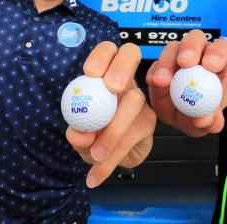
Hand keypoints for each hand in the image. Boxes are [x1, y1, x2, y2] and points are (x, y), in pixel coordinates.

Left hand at [65, 42, 155, 187]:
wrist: (111, 156)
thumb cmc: (93, 134)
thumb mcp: (80, 133)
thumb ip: (78, 131)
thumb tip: (79, 132)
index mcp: (104, 74)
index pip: (108, 50)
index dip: (102, 56)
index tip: (90, 73)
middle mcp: (124, 80)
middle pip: (131, 55)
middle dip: (122, 67)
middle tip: (111, 88)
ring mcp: (139, 99)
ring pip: (133, 102)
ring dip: (113, 130)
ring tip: (95, 154)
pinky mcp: (148, 121)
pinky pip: (132, 136)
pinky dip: (112, 159)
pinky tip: (95, 176)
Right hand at [146, 30, 226, 136]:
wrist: (188, 114)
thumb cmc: (207, 109)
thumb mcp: (212, 119)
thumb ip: (211, 121)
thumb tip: (203, 120)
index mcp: (219, 61)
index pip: (222, 49)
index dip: (217, 53)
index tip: (211, 66)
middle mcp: (198, 53)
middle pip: (196, 39)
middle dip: (191, 48)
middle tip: (185, 63)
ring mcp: (177, 57)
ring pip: (172, 48)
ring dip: (167, 62)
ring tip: (163, 81)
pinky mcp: (160, 66)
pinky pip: (155, 64)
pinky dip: (154, 73)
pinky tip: (153, 82)